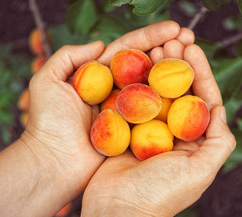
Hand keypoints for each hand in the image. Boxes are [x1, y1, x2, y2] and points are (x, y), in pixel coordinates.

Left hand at [21, 20, 181, 201]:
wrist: (53, 162)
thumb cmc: (47, 122)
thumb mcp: (47, 81)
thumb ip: (69, 56)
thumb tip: (100, 44)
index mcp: (97, 76)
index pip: (127, 50)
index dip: (151, 37)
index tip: (174, 28)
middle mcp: (114, 91)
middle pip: (145, 65)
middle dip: (168, 49)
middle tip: (191, 37)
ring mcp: (126, 111)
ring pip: (153, 87)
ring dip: (174, 71)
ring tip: (194, 56)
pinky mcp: (133, 131)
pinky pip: (154, 114)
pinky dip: (171, 102)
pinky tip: (189, 90)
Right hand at [74, 32, 236, 216]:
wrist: (117, 209)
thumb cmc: (160, 194)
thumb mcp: (200, 172)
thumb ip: (219, 142)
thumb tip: (220, 108)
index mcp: (193, 143)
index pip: (202, 101)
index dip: (200, 74)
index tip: (192, 50)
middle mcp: (172, 135)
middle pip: (177, 93)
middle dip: (176, 66)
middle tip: (171, 42)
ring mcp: (148, 132)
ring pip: (155, 94)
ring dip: (155, 70)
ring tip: (154, 47)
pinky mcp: (126, 131)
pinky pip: (132, 103)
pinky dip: (133, 84)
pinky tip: (132, 66)